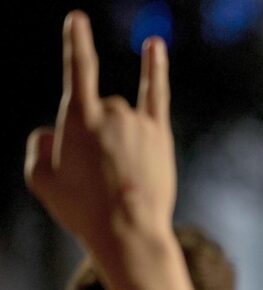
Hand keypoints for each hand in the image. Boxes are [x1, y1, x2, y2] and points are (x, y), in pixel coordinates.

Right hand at [25, 13, 174, 257]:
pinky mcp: (159, 134)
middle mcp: (112, 112)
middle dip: (94, 135)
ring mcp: (138, 121)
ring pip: (120, 115)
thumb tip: (53, 133)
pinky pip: (155, 93)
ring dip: (116, 137)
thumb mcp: (41, 180)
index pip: (77, 70)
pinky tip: (153, 45)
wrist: (128, 231)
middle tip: (97, 175)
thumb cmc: (82, 209)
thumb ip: (39, 147)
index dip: (77, 42)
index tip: (77, 19)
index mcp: (78, 119)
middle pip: (98, 108)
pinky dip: (154, 68)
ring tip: (116, 176)